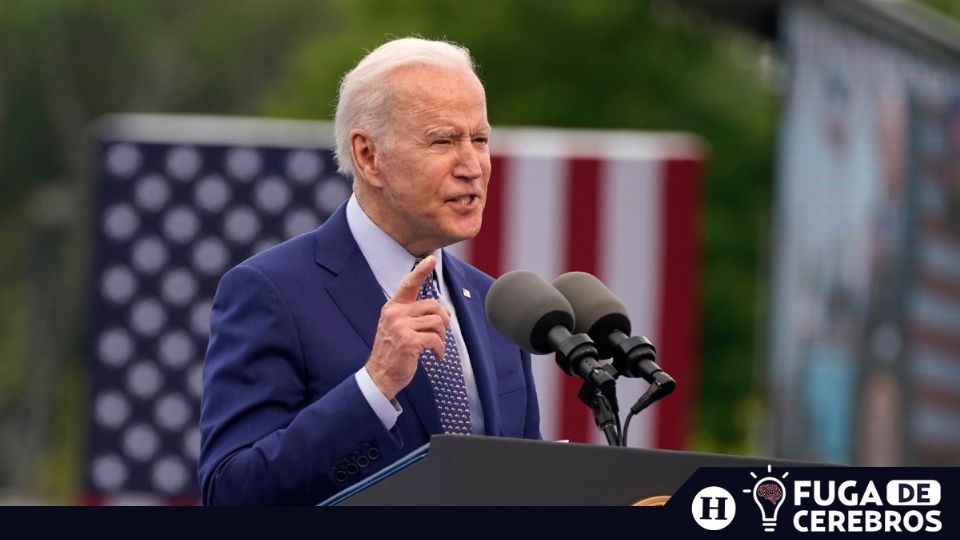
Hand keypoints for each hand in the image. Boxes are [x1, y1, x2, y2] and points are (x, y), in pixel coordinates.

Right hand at [364, 255, 449, 400]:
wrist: (380, 375)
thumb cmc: (393, 352)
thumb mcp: (399, 328)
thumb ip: (416, 316)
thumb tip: (445, 311)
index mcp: (392, 308)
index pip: (408, 284)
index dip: (421, 271)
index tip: (431, 259)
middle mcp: (395, 314)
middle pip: (433, 306)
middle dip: (443, 320)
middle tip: (442, 333)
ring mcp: (401, 327)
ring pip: (437, 322)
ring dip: (443, 336)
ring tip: (437, 346)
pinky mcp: (409, 341)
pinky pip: (436, 339)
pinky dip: (440, 349)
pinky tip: (437, 356)